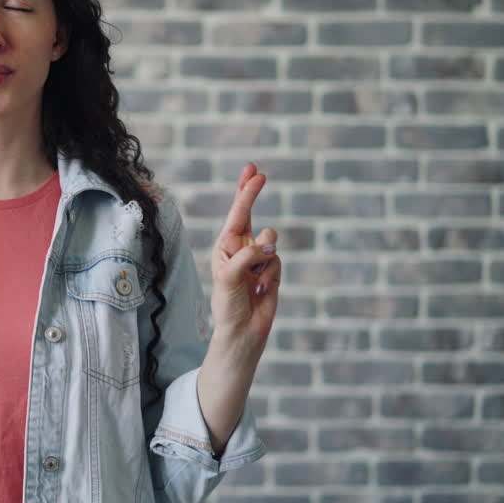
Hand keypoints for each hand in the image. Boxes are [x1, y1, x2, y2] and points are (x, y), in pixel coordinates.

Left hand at [209, 163, 279, 344]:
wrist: (243, 330)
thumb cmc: (228, 303)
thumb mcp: (228, 276)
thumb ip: (246, 256)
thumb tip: (269, 245)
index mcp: (225, 246)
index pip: (236, 214)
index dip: (245, 192)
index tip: (254, 172)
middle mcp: (242, 247)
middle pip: (250, 214)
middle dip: (252, 193)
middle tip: (258, 173)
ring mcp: (259, 257)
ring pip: (270, 240)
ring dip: (262, 258)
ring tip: (253, 279)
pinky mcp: (273, 270)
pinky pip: (277, 261)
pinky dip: (270, 275)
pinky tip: (262, 289)